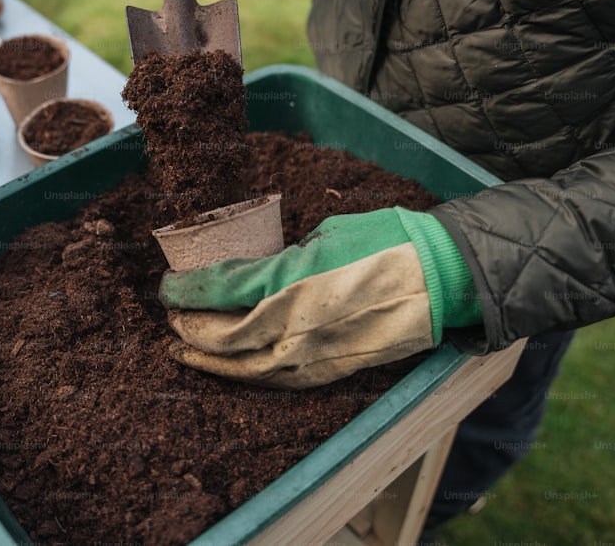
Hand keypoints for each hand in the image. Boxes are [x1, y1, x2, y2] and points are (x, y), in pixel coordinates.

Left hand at [159, 208, 480, 388]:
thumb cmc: (391, 241)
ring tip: (183, 351)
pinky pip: (279, 381)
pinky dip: (247, 377)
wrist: (446, 279)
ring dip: (209, 361)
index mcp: (293, 282)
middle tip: (171, 318)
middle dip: (191, 327)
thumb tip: (261, 273)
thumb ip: (287, 259)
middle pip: (226, 336)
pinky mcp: (332, 371)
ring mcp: (315, 355)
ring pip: (247, 370)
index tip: (168, 287)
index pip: (223, 290)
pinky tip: (232, 369)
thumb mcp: (328, 234)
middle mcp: (297, 327)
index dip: (188, 290)